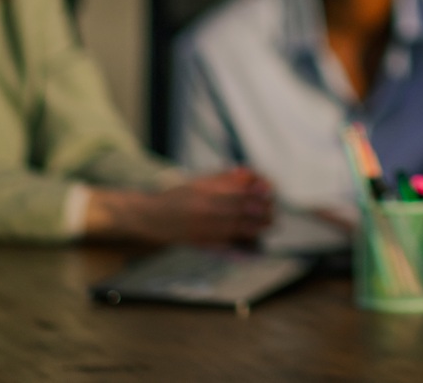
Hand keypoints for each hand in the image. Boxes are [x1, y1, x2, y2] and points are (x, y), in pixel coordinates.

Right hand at [88, 167, 274, 245]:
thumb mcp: (201, 180)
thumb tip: (251, 174)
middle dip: (262, 211)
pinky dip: (241, 248)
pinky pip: (225, 247)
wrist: (150, 216)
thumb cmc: (179, 196)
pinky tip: (253, 249)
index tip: (269, 191)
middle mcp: (205, 208)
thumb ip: (226, 178)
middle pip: (242, 210)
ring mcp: (202, 227)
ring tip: (268, 225)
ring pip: (237, 229)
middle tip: (272, 211)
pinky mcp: (199, 243)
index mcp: (206, 190)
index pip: (240, 190)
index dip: (259, 192)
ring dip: (257, 228)